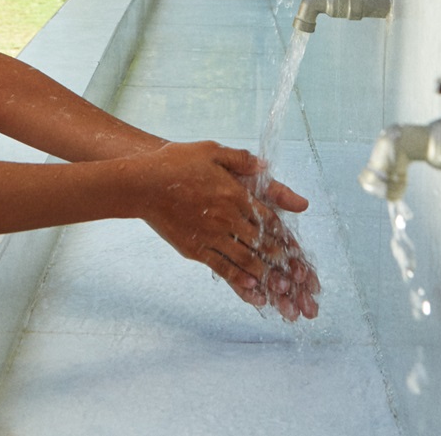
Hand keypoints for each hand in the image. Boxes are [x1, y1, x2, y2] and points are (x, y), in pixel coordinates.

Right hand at [136, 142, 320, 319]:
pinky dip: (239, 280)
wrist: (141, 184)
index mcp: (234, 193)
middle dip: (282, 261)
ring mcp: (210, 235)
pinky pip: (221, 268)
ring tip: (282, 290)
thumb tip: (265, 166)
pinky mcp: (194, 248)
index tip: (298, 248)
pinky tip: (252, 289)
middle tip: (298, 278)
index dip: (285, 234)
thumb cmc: (175, 163)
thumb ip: (241, 160)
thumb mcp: (211, 151)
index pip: (269, 217)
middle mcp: (226, 217)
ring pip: (245, 259)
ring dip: (266, 275)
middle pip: (262, 243)